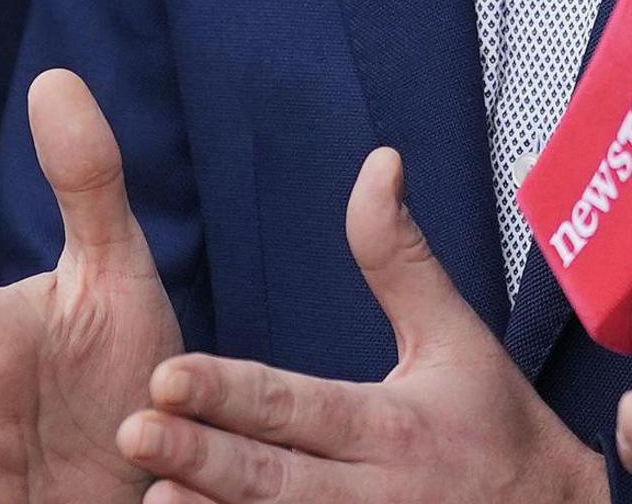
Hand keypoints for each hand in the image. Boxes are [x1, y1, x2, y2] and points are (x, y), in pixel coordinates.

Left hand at [114, 146, 608, 503]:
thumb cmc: (499, 430)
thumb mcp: (457, 338)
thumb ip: (399, 256)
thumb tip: (377, 162)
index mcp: (390, 426)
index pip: (298, 406)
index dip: (232, 392)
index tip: (168, 373)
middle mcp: (375, 494)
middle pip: (274, 479)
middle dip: (201, 457)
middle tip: (131, 433)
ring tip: (150, 498)